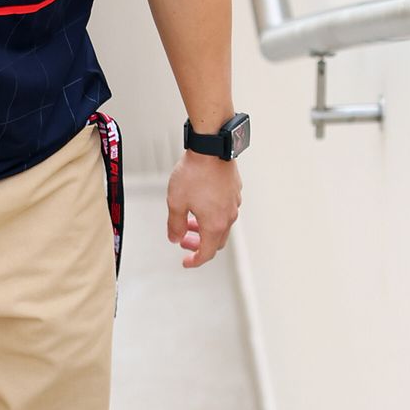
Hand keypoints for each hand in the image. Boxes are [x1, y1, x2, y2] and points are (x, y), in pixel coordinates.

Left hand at [166, 152, 241, 268]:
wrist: (211, 148)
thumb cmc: (194, 173)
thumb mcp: (176, 202)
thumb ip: (175, 224)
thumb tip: (175, 238)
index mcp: (215, 224)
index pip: (207, 253)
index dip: (195, 261)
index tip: (186, 262)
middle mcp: (228, 216)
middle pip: (216, 241)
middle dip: (199, 244)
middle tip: (185, 241)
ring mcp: (233, 204)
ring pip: (221, 225)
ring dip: (205, 229)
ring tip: (190, 222)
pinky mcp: (235, 192)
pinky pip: (225, 211)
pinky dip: (212, 215)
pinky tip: (200, 205)